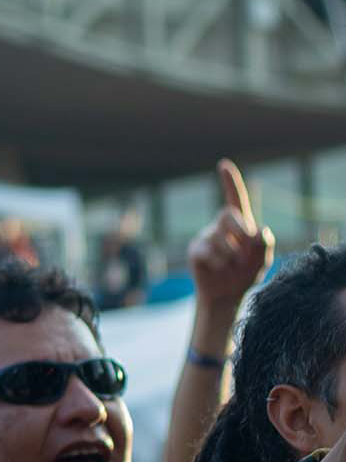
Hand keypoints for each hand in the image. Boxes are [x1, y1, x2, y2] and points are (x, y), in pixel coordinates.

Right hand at [189, 159, 273, 310]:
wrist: (226, 296)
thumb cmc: (244, 274)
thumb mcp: (262, 260)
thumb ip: (265, 244)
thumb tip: (259, 230)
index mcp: (240, 224)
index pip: (235, 199)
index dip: (230, 183)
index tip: (223, 165)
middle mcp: (220, 226)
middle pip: (229, 215)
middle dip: (240, 231)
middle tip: (245, 250)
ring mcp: (206, 237)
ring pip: (220, 238)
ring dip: (233, 256)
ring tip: (232, 266)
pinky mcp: (195, 251)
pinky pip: (209, 252)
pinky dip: (219, 263)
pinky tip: (218, 269)